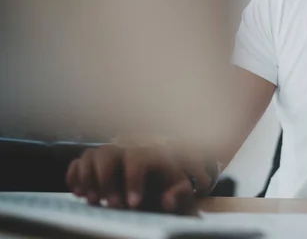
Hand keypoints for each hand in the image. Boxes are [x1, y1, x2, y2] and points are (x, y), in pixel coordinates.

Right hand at [65, 144, 218, 213]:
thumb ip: (180, 194)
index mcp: (150, 154)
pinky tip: (78, 193)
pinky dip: (74, 176)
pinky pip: (77, 163)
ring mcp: (110, 157)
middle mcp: (127, 151)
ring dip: (87, 178)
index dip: (133, 180)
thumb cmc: (170, 189)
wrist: (160, 189)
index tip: (133, 204)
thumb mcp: (181, 192)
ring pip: (90, 155)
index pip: (137, 158)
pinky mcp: (95, 166)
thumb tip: (167, 200)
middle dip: (106, 179)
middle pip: (108, 152)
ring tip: (94, 201)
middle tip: (112, 205)